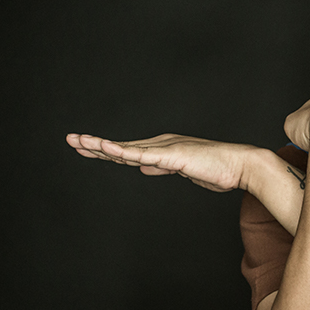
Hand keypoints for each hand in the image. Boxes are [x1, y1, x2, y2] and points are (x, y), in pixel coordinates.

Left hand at [66, 133, 256, 192]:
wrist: (239, 166)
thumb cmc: (216, 169)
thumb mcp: (181, 170)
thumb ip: (160, 167)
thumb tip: (141, 168)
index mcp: (161, 149)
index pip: (126, 152)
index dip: (103, 151)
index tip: (83, 148)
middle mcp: (159, 144)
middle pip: (120, 147)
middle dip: (93, 145)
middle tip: (70, 140)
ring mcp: (164, 149)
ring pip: (126, 149)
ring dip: (101, 146)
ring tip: (79, 142)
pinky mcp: (172, 156)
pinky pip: (142, 155)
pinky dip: (122, 151)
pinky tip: (105, 149)